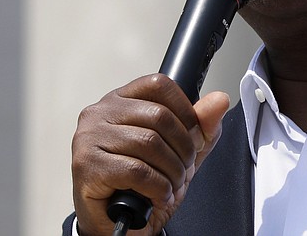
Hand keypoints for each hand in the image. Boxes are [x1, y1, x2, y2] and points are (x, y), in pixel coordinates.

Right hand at [71, 74, 228, 234]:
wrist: (119, 224)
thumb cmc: (143, 184)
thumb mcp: (181, 150)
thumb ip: (202, 126)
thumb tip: (219, 100)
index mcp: (121, 101)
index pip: (159, 84)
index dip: (185, 110)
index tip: (194, 135)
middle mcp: (100, 113)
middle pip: (158, 115)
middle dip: (183, 147)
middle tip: (184, 168)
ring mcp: (89, 138)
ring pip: (149, 142)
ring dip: (172, 170)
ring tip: (172, 184)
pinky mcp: (87, 166)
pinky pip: (136, 170)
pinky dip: (157, 186)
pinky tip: (159, 195)